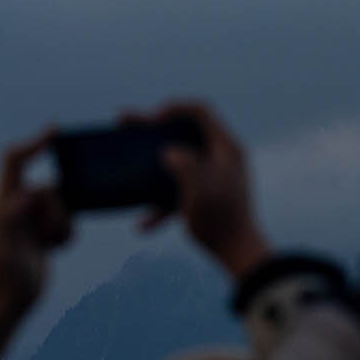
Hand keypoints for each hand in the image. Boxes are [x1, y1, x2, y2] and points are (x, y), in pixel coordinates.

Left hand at [0, 130, 72, 359]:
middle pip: (51, 188)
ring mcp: (33, 216)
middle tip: (46, 237)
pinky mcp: (47, 227)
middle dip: (56, 211)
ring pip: (65, 204)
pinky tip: (55, 250)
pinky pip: (71, 219)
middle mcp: (18, 203)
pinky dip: (68, 234)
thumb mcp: (6, 248)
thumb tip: (25, 193)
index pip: (14, 160)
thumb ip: (12, 219)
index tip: (55, 130)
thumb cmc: (6, 274)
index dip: (33, 142)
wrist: (13, 299)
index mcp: (4, 201)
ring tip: (49, 246)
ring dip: (63, 225)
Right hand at [129, 100, 271, 280]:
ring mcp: (211, 176)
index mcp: (226, 148)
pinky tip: (142, 225)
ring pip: (174, 163)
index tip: (152, 118)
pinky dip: (159, 205)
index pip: (202, 111)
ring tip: (122, 166)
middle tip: (122, 122)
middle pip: (182, 133)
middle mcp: (219, 157)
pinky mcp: (202, 196)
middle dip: (151, 129)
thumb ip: (186, 165)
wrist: (237, 251)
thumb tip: (169, 151)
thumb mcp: (200, 189)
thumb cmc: (221, 219)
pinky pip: (176, 192)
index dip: (175, 108)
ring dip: (148, 167)